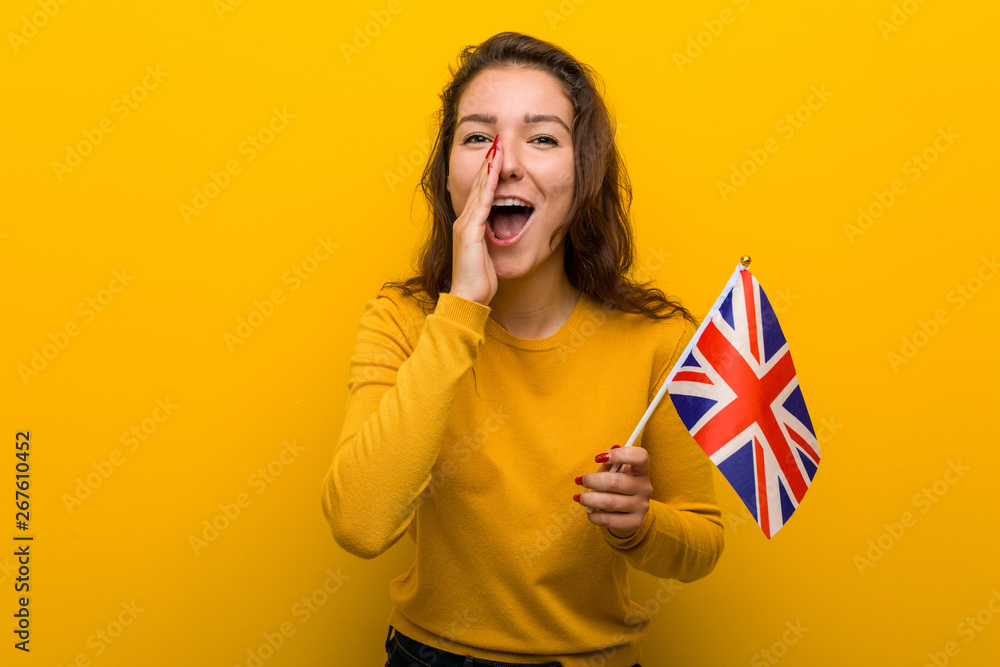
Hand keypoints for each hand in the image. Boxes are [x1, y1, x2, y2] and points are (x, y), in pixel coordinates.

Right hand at [448, 134, 501, 306]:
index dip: (487, 174)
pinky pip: (481, 203)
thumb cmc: (479, 281)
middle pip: (477, 185)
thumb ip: (490, 240)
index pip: (479, 193)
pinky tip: (493, 171)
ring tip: (496, 148)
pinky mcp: (470, 231)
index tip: (496, 156)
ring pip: (478, 189)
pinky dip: (487, 185)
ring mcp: (465, 225)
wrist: (468, 298)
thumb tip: (498, 233)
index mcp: (468, 226)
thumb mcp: (487, 255)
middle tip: (496, 142)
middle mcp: (464, 221)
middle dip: (487, 163)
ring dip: (488, 168)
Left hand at [575, 445, 653, 537]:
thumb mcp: (614, 471)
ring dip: (589, 499)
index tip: (598, 458)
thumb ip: (608, 464)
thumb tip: (602, 458)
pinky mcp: (634, 522)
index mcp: (642, 470)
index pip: (640, 457)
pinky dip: (594, 515)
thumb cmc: (617, 485)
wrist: (626, 512)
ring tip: (580, 497)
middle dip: (592, 481)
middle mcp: (645, 487)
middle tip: (580, 481)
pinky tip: (590, 512)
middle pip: (616, 482)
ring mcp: (641, 506)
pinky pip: (609, 519)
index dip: (620, 455)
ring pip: (610, 502)